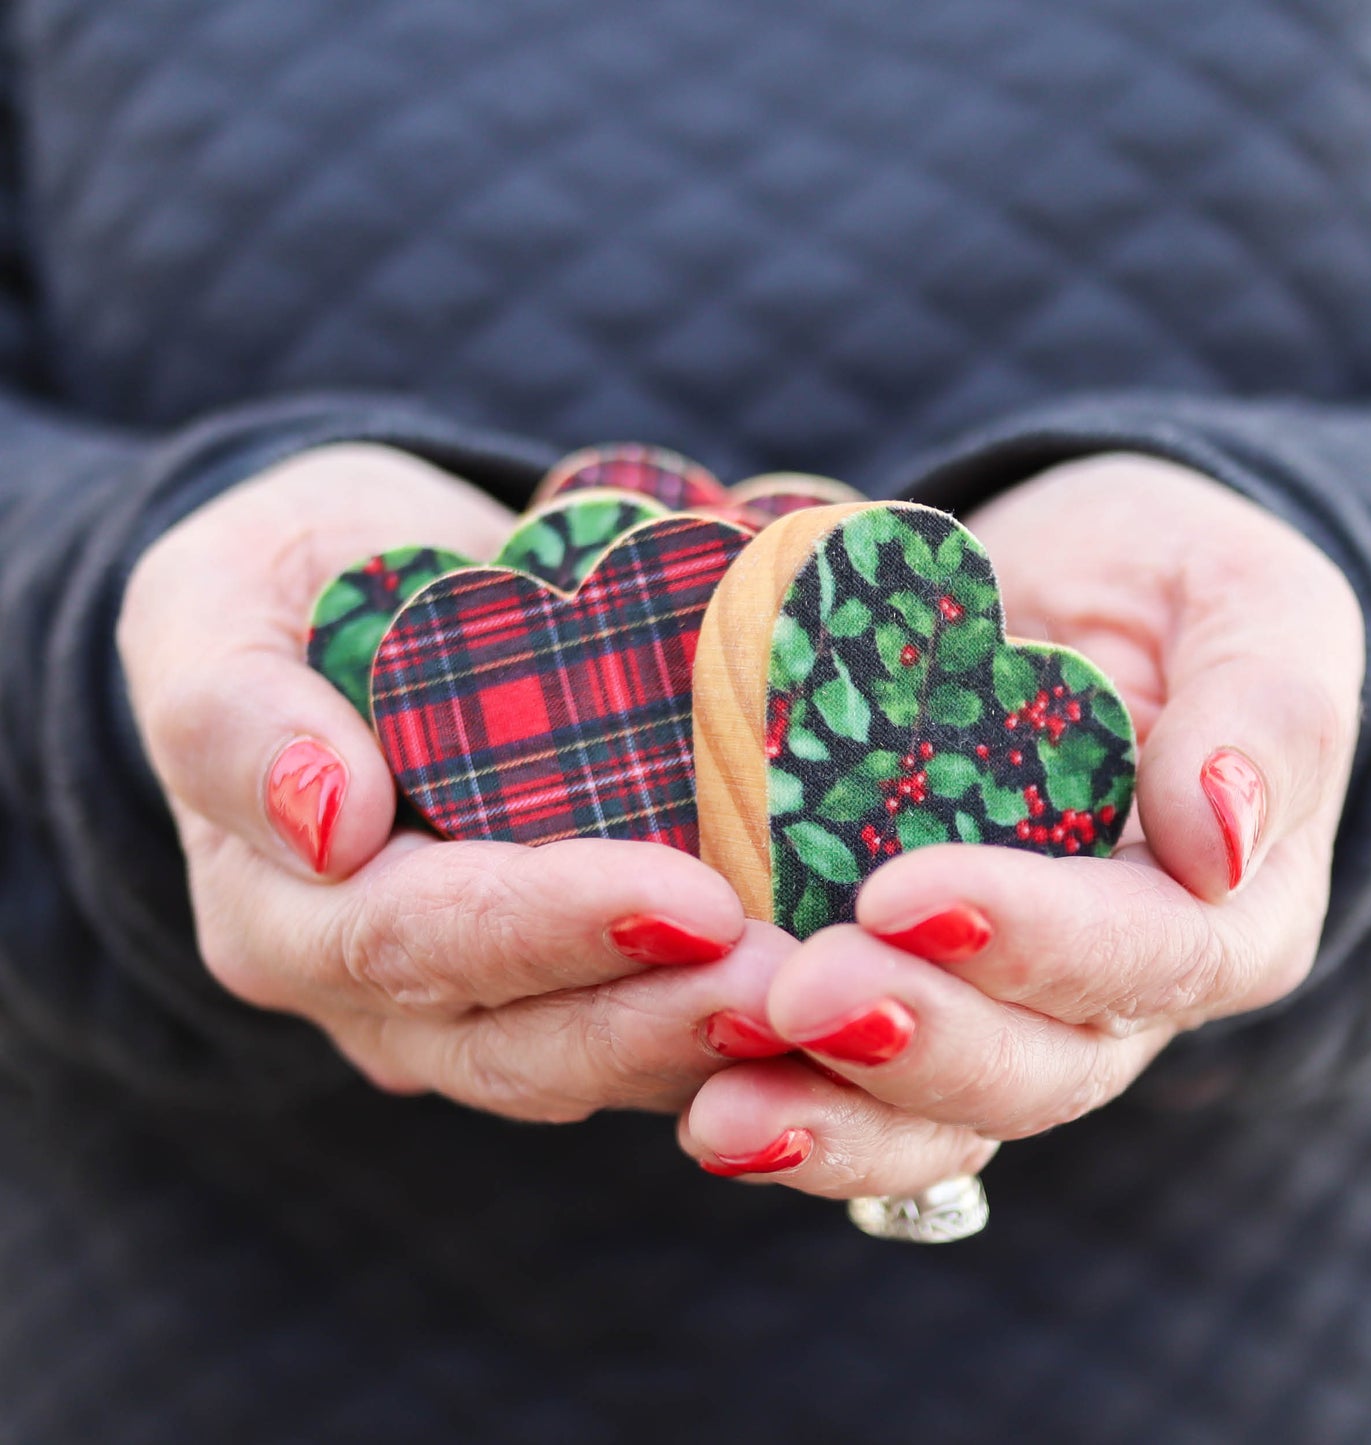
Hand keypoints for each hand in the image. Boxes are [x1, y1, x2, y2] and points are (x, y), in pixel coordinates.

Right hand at [120, 442, 784, 1117]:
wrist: (362, 590)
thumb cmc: (284, 581)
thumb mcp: (213, 603)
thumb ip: (231, 709)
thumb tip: (324, 821)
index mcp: (283, 908)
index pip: (415, 939)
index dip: (550, 927)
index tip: (690, 900)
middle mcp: (375, 987)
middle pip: (519, 1041)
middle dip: (660, 1020)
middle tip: (798, 986)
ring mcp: (473, 1000)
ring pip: (593, 1061)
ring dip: (712, 1043)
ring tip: (831, 1002)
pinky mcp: (560, 979)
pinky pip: (642, 1024)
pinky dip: (729, 1025)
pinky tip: (826, 992)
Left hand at [677, 454, 1364, 1193]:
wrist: (1060, 591)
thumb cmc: (1169, 584)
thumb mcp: (1247, 600)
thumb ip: (1264, 705)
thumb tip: (1216, 836)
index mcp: (1226, 910)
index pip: (1146, 952)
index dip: (1032, 939)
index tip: (903, 894)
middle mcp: (1117, 993)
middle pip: (1034, 1067)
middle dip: (912, 1040)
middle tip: (799, 996)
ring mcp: (1005, 1010)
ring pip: (937, 1116)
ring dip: (830, 1121)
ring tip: (719, 1116)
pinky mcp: (908, 997)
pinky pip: (857, 1088)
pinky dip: (787, 1100)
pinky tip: (700, 1105)